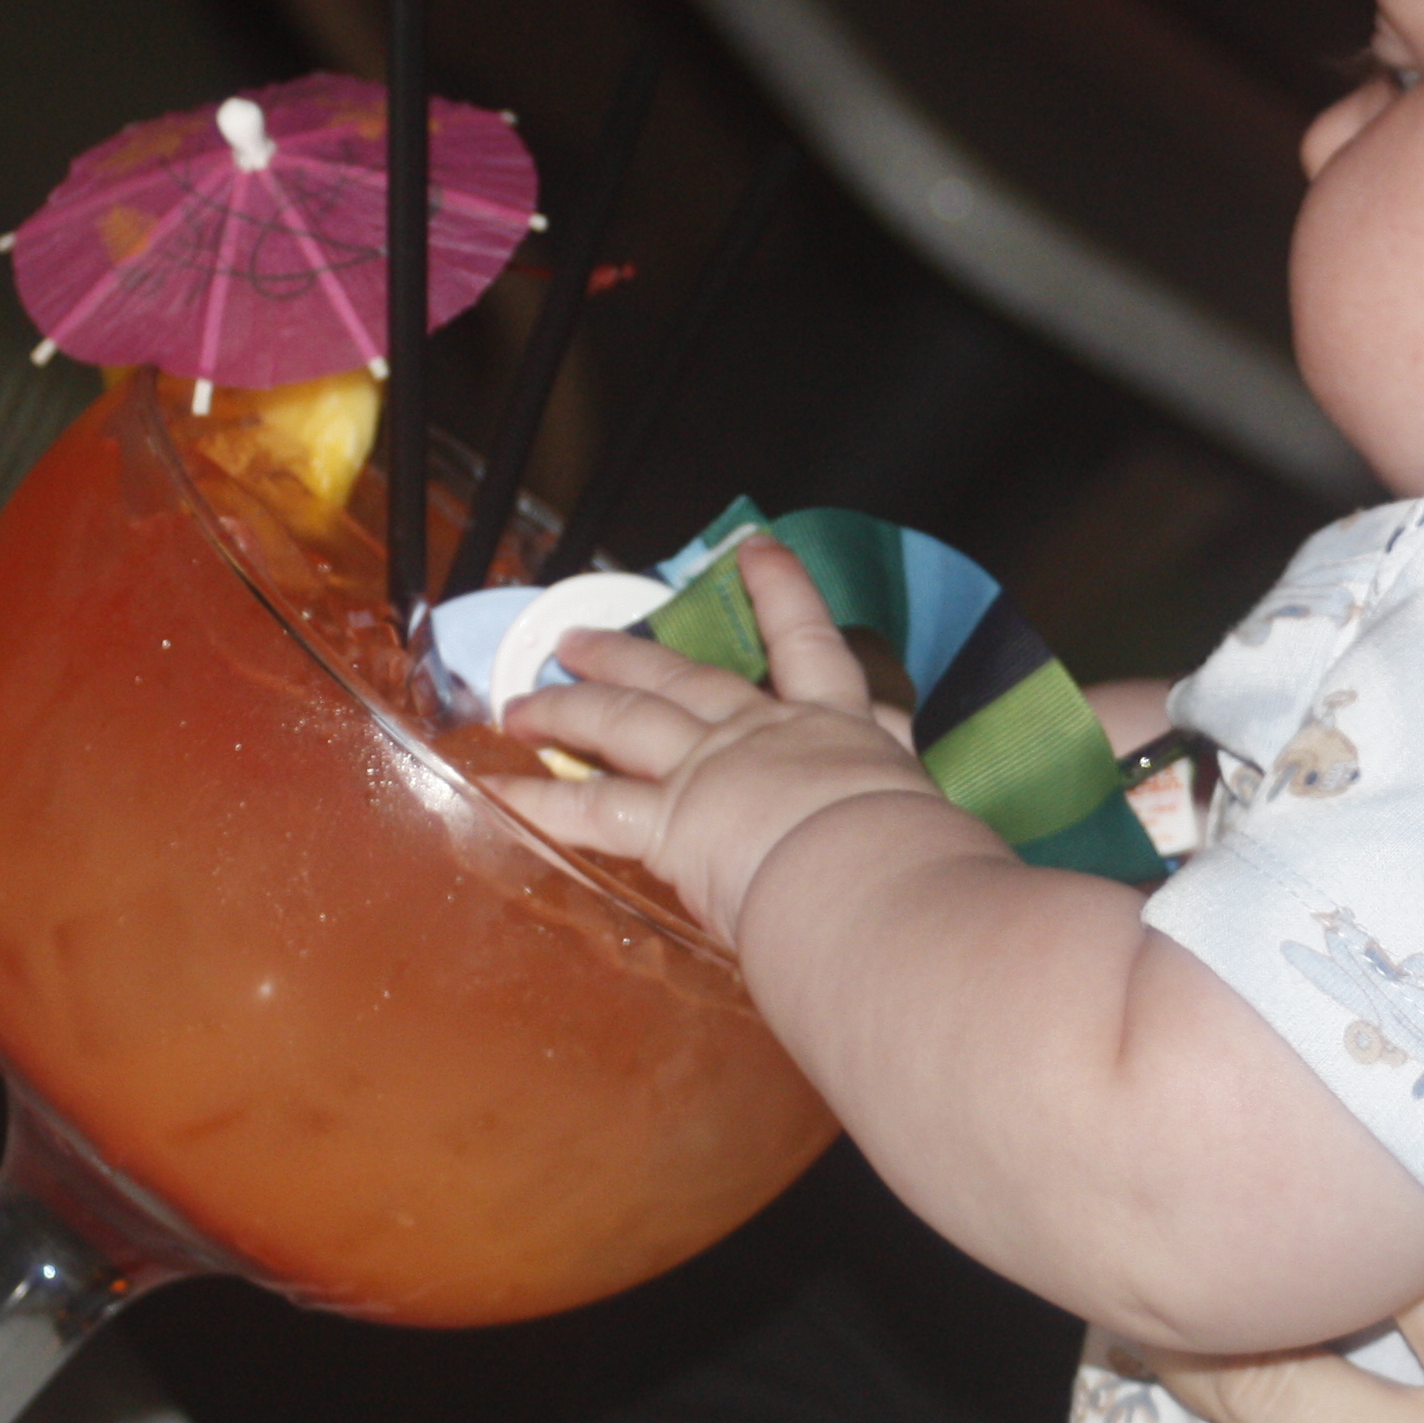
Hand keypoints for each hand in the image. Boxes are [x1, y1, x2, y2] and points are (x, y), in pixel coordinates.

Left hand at [500, 538, 948, 943]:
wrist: (875, 871)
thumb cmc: (918, 849)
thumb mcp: (927, 802)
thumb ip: (905, 785)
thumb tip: (918, 797)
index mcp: (837, 728)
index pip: (810, 646)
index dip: (783, 593)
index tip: (757, 551)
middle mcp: (761, 735)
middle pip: (685, 680)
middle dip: (628, 656)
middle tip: (578, 638)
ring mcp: (709, 771)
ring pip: (624, 724)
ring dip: (568, 708)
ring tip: (521, 700)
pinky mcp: (670, 822)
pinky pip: (590, 809)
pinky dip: (539, 800)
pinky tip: (496, 789)